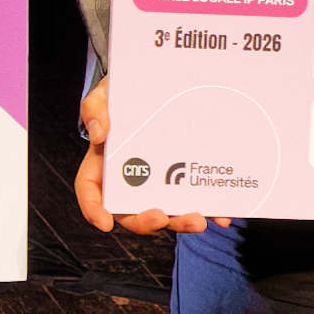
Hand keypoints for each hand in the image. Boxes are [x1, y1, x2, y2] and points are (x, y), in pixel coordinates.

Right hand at [71, 81, 211, 238]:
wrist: (153, 90)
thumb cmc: (122, 99)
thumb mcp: (104, 97)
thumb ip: (95, 110)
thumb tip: (100, 134)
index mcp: (103, 167)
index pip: (92, 193)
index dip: (94, 210)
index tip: (105, 223)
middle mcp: (129, 183)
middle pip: (131, 213)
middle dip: (147, 222)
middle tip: (161, 217)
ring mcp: (158, 185)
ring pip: (166, 213)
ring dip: (181, 222)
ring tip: (198, 219)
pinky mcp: (184, 182)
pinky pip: (194, 201)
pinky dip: (209, 211)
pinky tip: (222, 215)